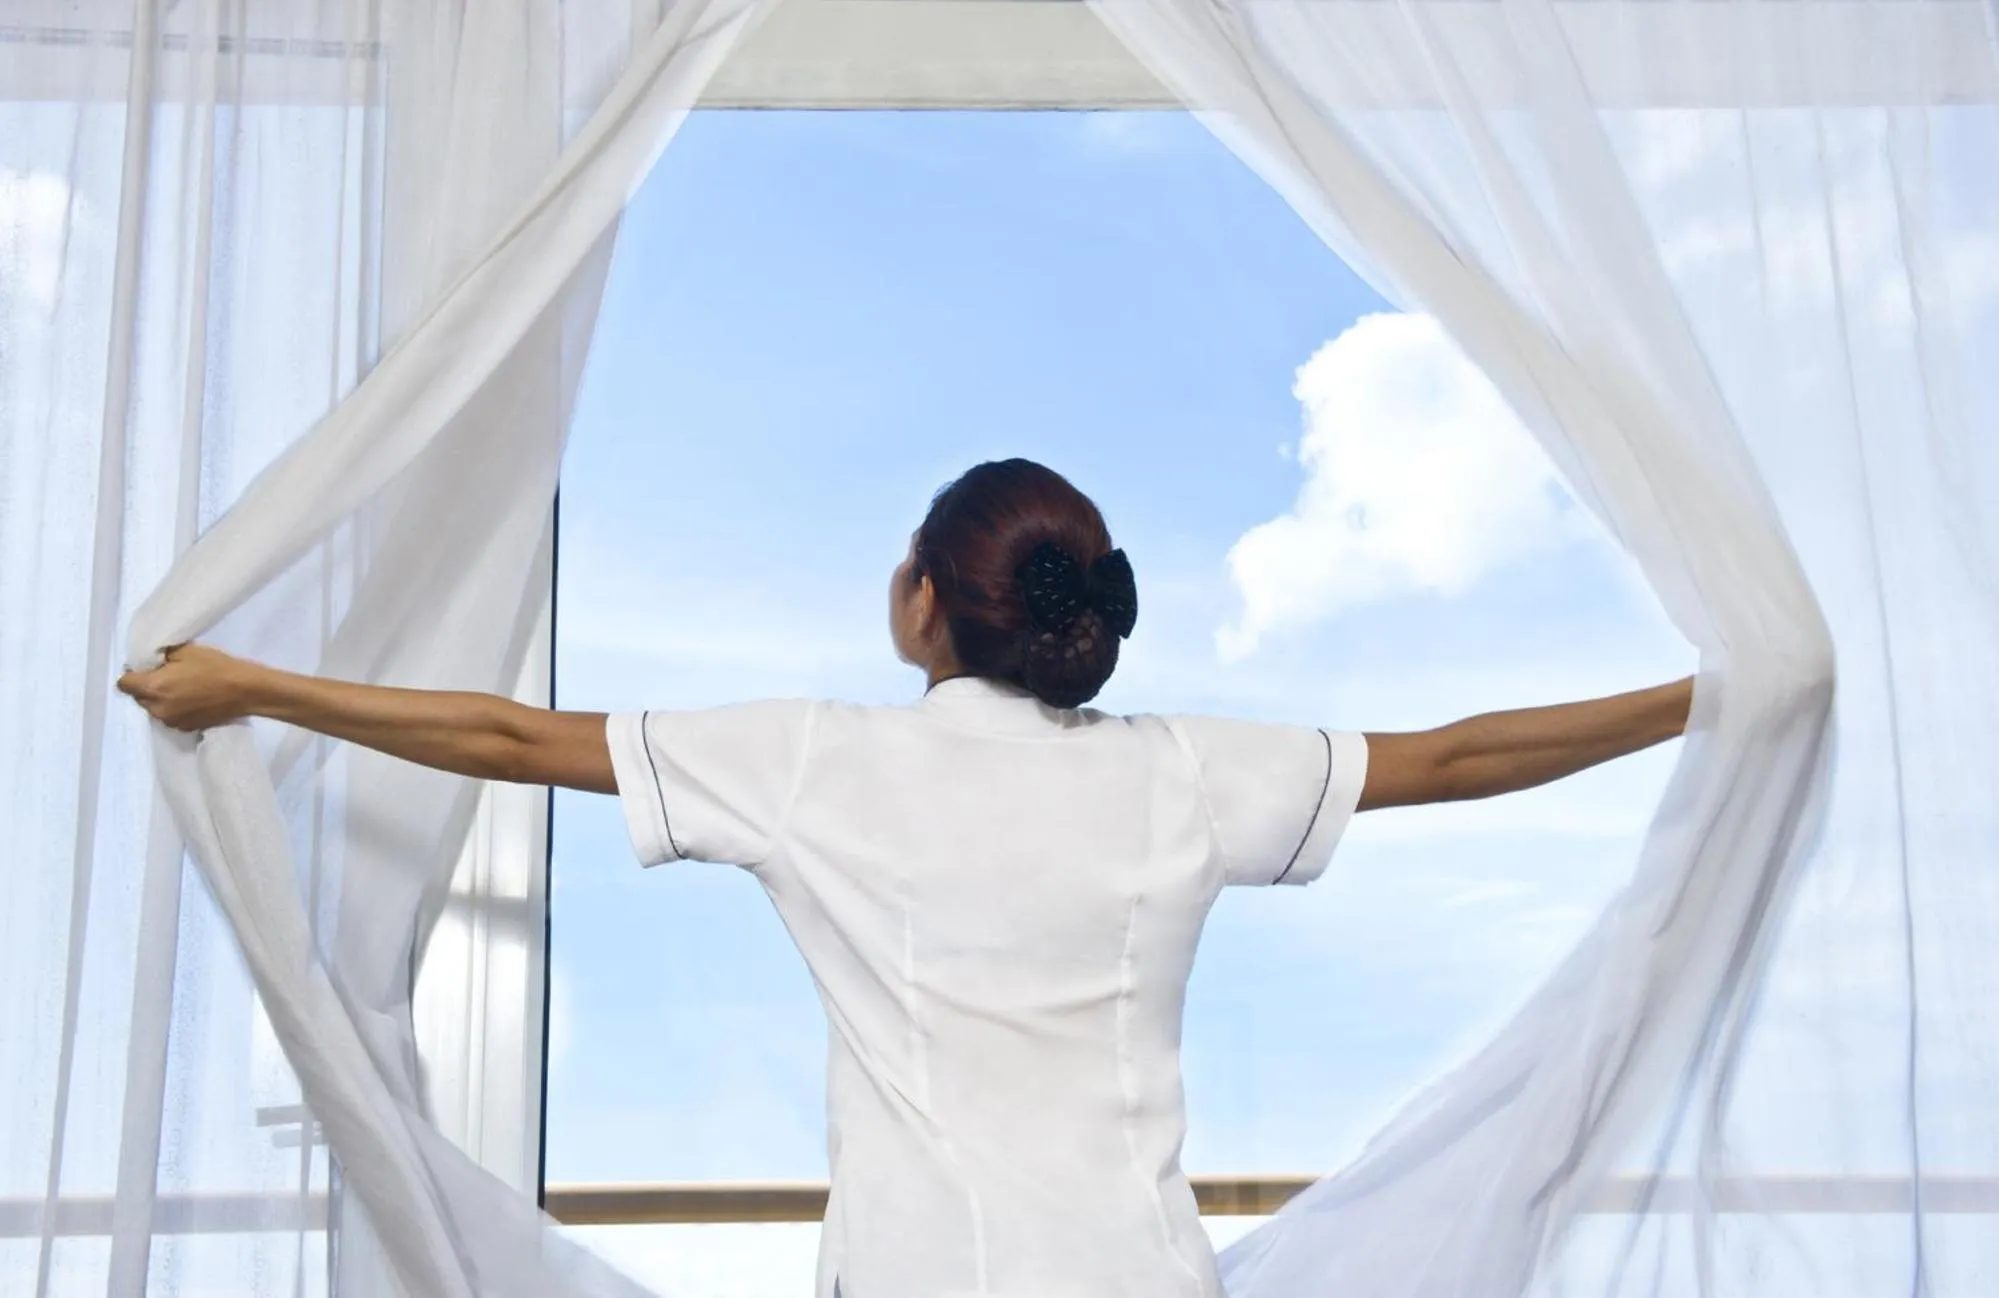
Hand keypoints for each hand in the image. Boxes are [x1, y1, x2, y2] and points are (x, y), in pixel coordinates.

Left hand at [117, 644, 262, 731]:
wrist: (247, 691)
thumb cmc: (217, 666)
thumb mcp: (186, 650)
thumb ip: (160, 656)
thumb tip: (146, 662)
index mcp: (154, 687)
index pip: (123, 684)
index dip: (133, 674)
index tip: (148, 668)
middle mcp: (157, 708)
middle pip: (138, 697)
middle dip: (147, 687)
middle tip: (169, 675)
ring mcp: (171, 721)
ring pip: (153, 708)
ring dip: (160, 699)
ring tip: (183, 688)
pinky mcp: (184, 728)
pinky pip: (169, 716)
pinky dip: (174, 708)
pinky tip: (192, 700)